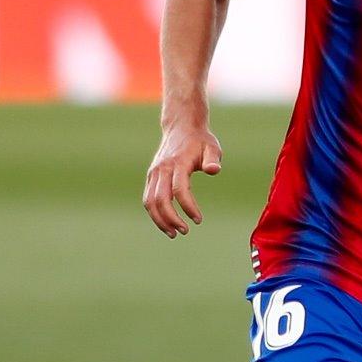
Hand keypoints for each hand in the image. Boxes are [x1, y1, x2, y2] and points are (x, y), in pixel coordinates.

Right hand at [144, 119, 224, 237]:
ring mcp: (154, 173)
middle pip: (160, 199)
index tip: (198, 220)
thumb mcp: (212, 147)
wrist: (181, 127)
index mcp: (178, 163)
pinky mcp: (151, 177)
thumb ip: (213, 159)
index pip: (180, 190)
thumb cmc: (200, 140)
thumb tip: (213, 170)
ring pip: (150, 201)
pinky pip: (148, 198)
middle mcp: (162, 169)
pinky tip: (166, 224)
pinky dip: (154, 213)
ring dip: (160, 220)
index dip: (188, 207)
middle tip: (185, 231)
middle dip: (171, 219)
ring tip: (174, 233)